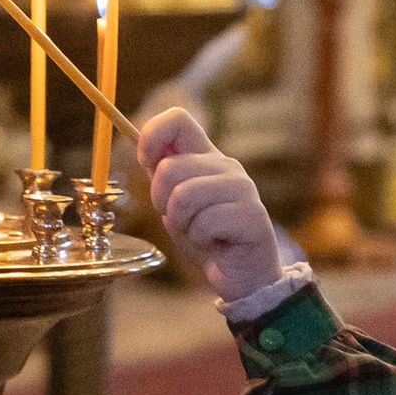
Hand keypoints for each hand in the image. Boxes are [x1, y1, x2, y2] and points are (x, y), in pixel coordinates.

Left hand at [138, 107, 289, 305]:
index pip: (178, 119)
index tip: (145, 163)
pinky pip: (205, 222)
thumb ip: (163, 177)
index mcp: (207, 157)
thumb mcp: (176, 204)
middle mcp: (226, 166)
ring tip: (198, 232)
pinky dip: (201, 240)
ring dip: (182, 224)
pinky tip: (216, 243)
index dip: (152, 136)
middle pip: (170, 168)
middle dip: (161, 201)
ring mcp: (242, 188)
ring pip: (185, 196)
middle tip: (179, 219)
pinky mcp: (252, 214)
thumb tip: (143, 150)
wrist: (242, 275)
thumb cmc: (208, 238)